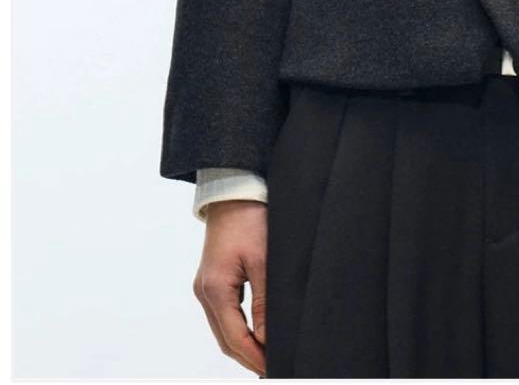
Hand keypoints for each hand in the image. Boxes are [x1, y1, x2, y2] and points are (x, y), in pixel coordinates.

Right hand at [193, 200, 267, 375]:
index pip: (235, 339)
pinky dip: (239, 329)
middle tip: (275, 368)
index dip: (255, 357)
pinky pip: (224, 314)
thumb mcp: (264, 260)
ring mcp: (206, 286)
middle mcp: (204, 292)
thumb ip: (265, 302)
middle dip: (249, 357)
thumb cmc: (249, 219)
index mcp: (214, 290)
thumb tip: (268, 338)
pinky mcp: (212, 280)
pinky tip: (257, 334)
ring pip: (224, 329)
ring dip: (244, 345)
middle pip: (226, 339)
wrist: (233, 191)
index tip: (275, 368)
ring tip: (268, 356)